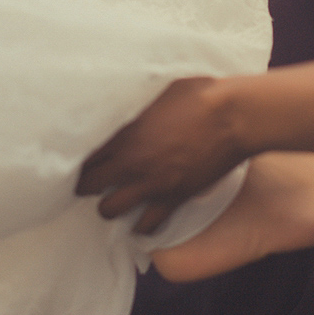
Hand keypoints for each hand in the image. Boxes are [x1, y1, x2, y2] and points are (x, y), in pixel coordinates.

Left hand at [76, 77, 249, 233]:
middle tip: (91, 180)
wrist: (234, 116)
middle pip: (88, 187)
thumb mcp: (156, 89)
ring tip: (114, 198)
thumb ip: (132, 102)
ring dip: (108, 205)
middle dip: (86, 184)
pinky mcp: (174, 199)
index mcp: (124, 135)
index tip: (79, 158)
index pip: (83, 156)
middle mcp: (132, 164)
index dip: (78, 159)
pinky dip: (141, 224)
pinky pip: (147, 225)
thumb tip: (118, 97)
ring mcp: (152, 185)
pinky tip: (140, 216)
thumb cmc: (199, 95)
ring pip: (110, 211)